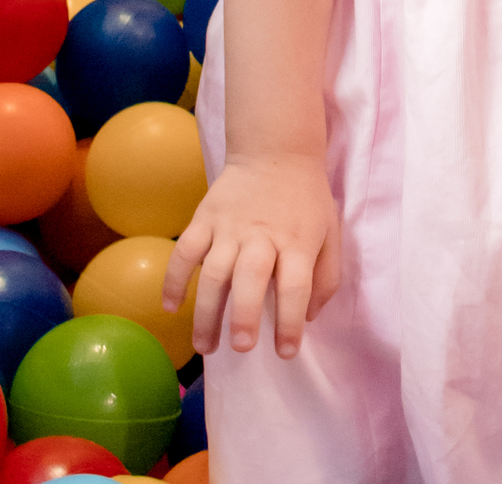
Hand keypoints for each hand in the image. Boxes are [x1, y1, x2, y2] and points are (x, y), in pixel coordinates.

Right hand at [163, 154, 340, 359]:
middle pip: (250, 278)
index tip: (286, 352)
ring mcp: (230, 226)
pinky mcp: (205, 217)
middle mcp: (262, 235)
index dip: (291, 322)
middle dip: (243, 315)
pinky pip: (185, 251)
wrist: (277, 150)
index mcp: (297, 241)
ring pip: (213, 271)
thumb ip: (326, 277)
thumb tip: (308, 318)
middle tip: (241, 346)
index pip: (296, 286)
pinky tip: (171, 306)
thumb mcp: (331, 232)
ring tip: (205, 346)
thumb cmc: (306, 200)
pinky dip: (174, 279)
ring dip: (206, 310)